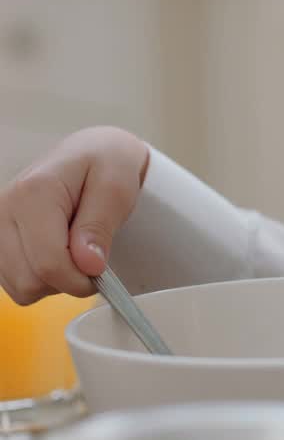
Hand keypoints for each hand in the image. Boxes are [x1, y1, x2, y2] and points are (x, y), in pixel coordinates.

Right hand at [0, 126, 148, 303]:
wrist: (92, 152)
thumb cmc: (107, 165)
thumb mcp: (117, 187)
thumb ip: (99, 225)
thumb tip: (87, 265)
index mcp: (34, 192)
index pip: (49, 262)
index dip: (81, 278)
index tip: (102, 270)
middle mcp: (4, 209)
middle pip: (30, 281)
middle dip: (68, 280)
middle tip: (91, 257)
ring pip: (20, 286)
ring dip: (54, 281)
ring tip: (74, 250)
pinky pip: (15, 282)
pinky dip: (41, 278)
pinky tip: (58, 253)